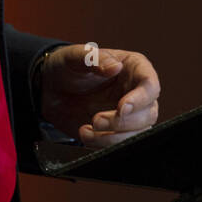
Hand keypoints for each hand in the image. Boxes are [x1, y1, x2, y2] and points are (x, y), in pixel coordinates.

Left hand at [38, 44, 160, 148]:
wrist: (51, 90)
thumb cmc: (68, 67)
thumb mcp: (75, 56)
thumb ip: (94, 58)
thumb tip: (115, 67)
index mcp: (133, 68)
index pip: (150, 84)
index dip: (141, 98)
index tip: (121, 107)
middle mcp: (136, 92)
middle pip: (148, 114)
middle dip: (122, 122)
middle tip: (96, 120)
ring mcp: (129, 114)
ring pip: (138, 133)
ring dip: (113, 137)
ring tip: (86, 131)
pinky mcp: (117, 131)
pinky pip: (121, 144)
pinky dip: (103, 144)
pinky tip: (85, 134)